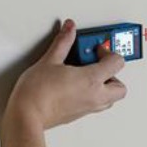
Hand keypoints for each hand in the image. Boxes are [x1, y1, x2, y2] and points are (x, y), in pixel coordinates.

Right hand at [3, 19, 127, 131]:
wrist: (26, 116)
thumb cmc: (37, 93)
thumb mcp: (50, 60)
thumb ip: (63, 42)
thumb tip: (69, 30)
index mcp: (92, 80)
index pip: (117, 63)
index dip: (107, 51)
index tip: (93, 48)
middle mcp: (94, 96)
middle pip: (120, 87)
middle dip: (112, 72)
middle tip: (96, 62)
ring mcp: (88, 108)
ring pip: (110, 99)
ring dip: (105, 85)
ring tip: (87, 73)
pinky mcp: (79, 115)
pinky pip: (96, 104)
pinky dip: (93, 94)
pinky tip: (77, 85)